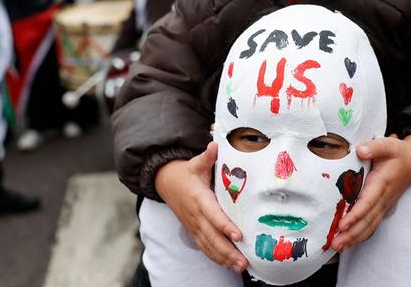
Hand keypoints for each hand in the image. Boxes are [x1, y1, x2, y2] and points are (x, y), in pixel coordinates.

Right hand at [155, 142, 247, 273]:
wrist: (166, 182)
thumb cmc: (186, 172)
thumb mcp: (196, 163)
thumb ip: (207, 156)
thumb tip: (215, 144)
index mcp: (199, 199)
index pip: (213, 215)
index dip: (225, 226)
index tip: (238, 235)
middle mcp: (196, 215)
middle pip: (212, 237)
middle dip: (228, 251)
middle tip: (244, 261)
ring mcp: (194, 225)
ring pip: (209, 246)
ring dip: (224, 258)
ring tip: (241, 267)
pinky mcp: (193, 231)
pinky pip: (205, 248)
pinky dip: (216, 258)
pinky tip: (229, 265)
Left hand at [331, 134, 410, 251]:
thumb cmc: (399, 153)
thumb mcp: (389, 145)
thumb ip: (375, 147)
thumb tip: (360, 151)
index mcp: (382, 183)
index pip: (367, 203)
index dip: (355, 215)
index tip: (342, 224)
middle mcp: (383, 198)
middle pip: (367, 220)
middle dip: (351, 234)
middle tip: (335, 244)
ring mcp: (384, 205)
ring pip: (369, 226)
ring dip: (354, 238)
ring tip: (338, 247)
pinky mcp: (382, 208)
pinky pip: (372, 225)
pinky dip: (360, 235)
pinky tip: (348, 242)